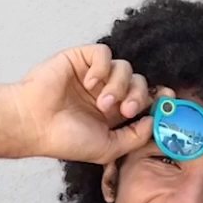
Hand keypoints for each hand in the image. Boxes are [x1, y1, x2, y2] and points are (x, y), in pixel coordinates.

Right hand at [1, 43, 173, 163]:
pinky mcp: (81, 59)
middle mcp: (108, 92)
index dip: (159, 98)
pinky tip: (89, 83)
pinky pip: (105, 53)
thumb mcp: (109, 148)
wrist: (35, 123)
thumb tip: (155, 121)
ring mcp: (95, 75)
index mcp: (115, 114)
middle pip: (140, 83)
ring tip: (102, 103)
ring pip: (125, 68)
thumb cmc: (66, 139)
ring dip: (119, 86)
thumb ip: (135, 137)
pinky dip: (102, 68)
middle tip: (125, 111)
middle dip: (138, 96)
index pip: (145, 100)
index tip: (168, 101)